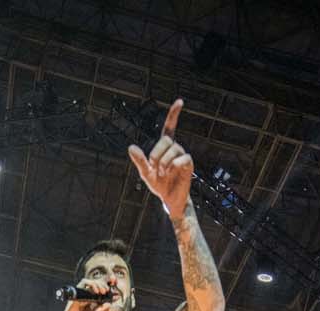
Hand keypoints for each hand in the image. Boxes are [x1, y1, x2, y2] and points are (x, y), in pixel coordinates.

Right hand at [54, 277, 116, 310]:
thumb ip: (101, 309)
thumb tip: (109, 303)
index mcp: (90, 301)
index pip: (99, 291)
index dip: (108, 291)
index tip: (116, 295)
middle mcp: (85, 296)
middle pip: (95, 284)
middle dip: (103, 285)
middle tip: (107, 291)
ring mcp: (80, 295)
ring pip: (89, 282)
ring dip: (98, 284)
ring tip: (103, 291)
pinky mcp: (76, 294)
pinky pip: (83, 283)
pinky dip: (91, 284)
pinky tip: (96, 291)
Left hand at [127, 98, 192, 218]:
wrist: (169, 199)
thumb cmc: (158, 185)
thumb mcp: (145, 173)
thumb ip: (139, 160)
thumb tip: (131, 147)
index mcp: (165, 148)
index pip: (169, 127)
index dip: (174, 114)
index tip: (180, 101)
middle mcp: (175, 148)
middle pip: (166, 140)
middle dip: (156, 153)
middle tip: (155, 167)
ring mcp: (183, 156)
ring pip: (173, 150)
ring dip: (164, 162)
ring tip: (163, 173)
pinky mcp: (189, 165)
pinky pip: (181, 159)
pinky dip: (173, 166)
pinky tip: (171, 173)